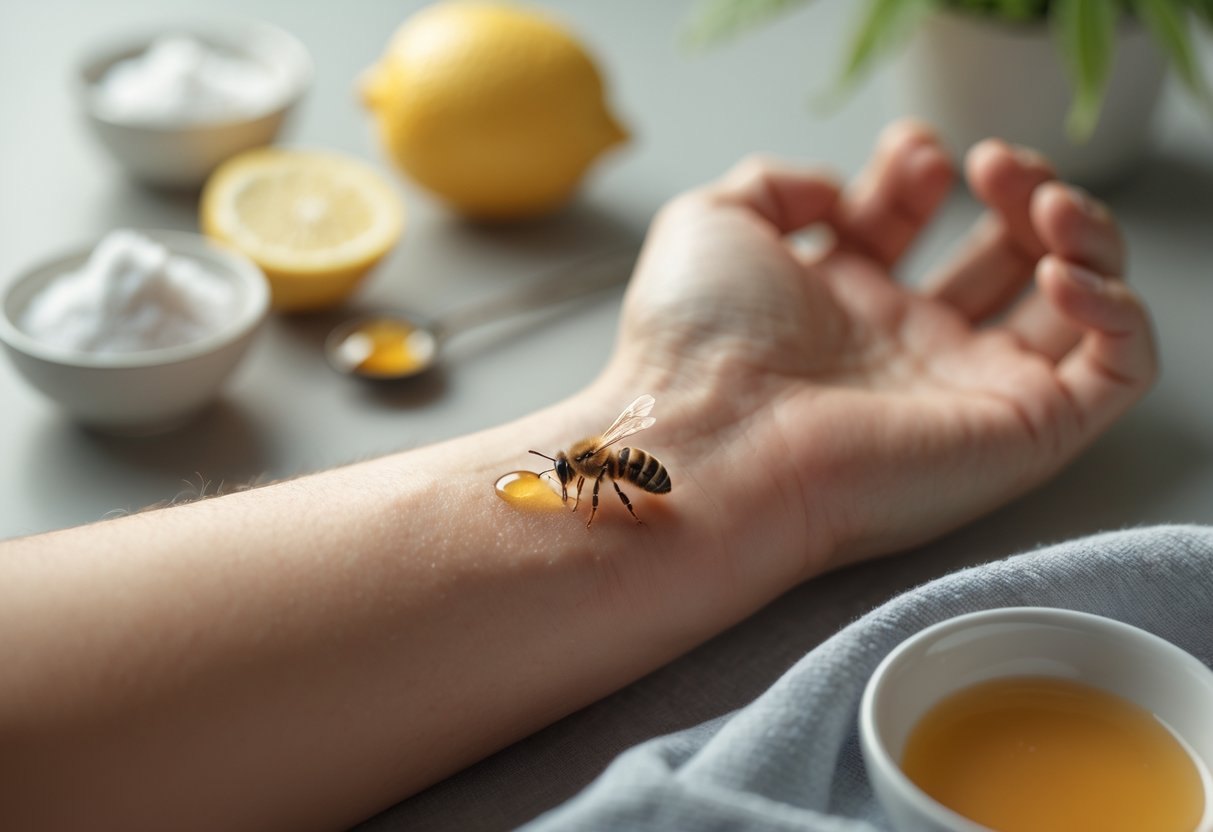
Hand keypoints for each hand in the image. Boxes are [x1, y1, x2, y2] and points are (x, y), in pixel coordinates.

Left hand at [601, 121, 1155, 576]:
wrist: (710, 442)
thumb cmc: (694, 346)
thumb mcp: (709, 225)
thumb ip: (772, 186)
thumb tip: (835, 192)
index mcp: (837, 300)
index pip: (908, 221)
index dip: (919, 172)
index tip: (910, 154)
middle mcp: (905, 346)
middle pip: (998, 254)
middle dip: (1015, 189)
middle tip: (991, 165)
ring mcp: (966, 389)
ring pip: (1075, 306)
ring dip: (1083, 232)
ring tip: (1042, 202)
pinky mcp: (1020, 434)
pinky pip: (1117, 374)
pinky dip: (1120, 311)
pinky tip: (1061, 270)